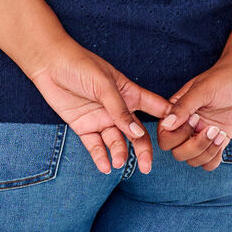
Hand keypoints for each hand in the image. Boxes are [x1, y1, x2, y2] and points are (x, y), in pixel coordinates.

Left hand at [27, 38, 172, 174]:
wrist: (49, 64)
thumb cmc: (80, 65)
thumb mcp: (104, 85)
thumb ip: (120, 110)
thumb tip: (138, 133)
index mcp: (129, 93)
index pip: (154, 108)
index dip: (168, 120)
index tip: (182, 135)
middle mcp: (117, 109)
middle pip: (136, 133)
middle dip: (143, 150)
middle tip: (146, 167)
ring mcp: (101, 119)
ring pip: (116, 142)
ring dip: (120, 153)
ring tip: (118, 162)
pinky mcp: (84, 127)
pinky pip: (95, 145)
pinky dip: (100, 157)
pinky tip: (105, 166)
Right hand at [156, 57, 231, 170]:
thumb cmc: (224, 78)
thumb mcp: (203, 89)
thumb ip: (184, 106)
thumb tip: (166, 124)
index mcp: (176, 111)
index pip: (164, 136)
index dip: (177, 135)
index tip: (195, 119)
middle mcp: (185, 126)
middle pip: (177, 153)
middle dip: (195, 146)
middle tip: (211, 128)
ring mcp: (200, 135)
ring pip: (193, 160)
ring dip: (207, 151)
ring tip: (220, 132)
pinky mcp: (215, 142)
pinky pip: (208, 163)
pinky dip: (214, 158)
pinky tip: (223, 139)